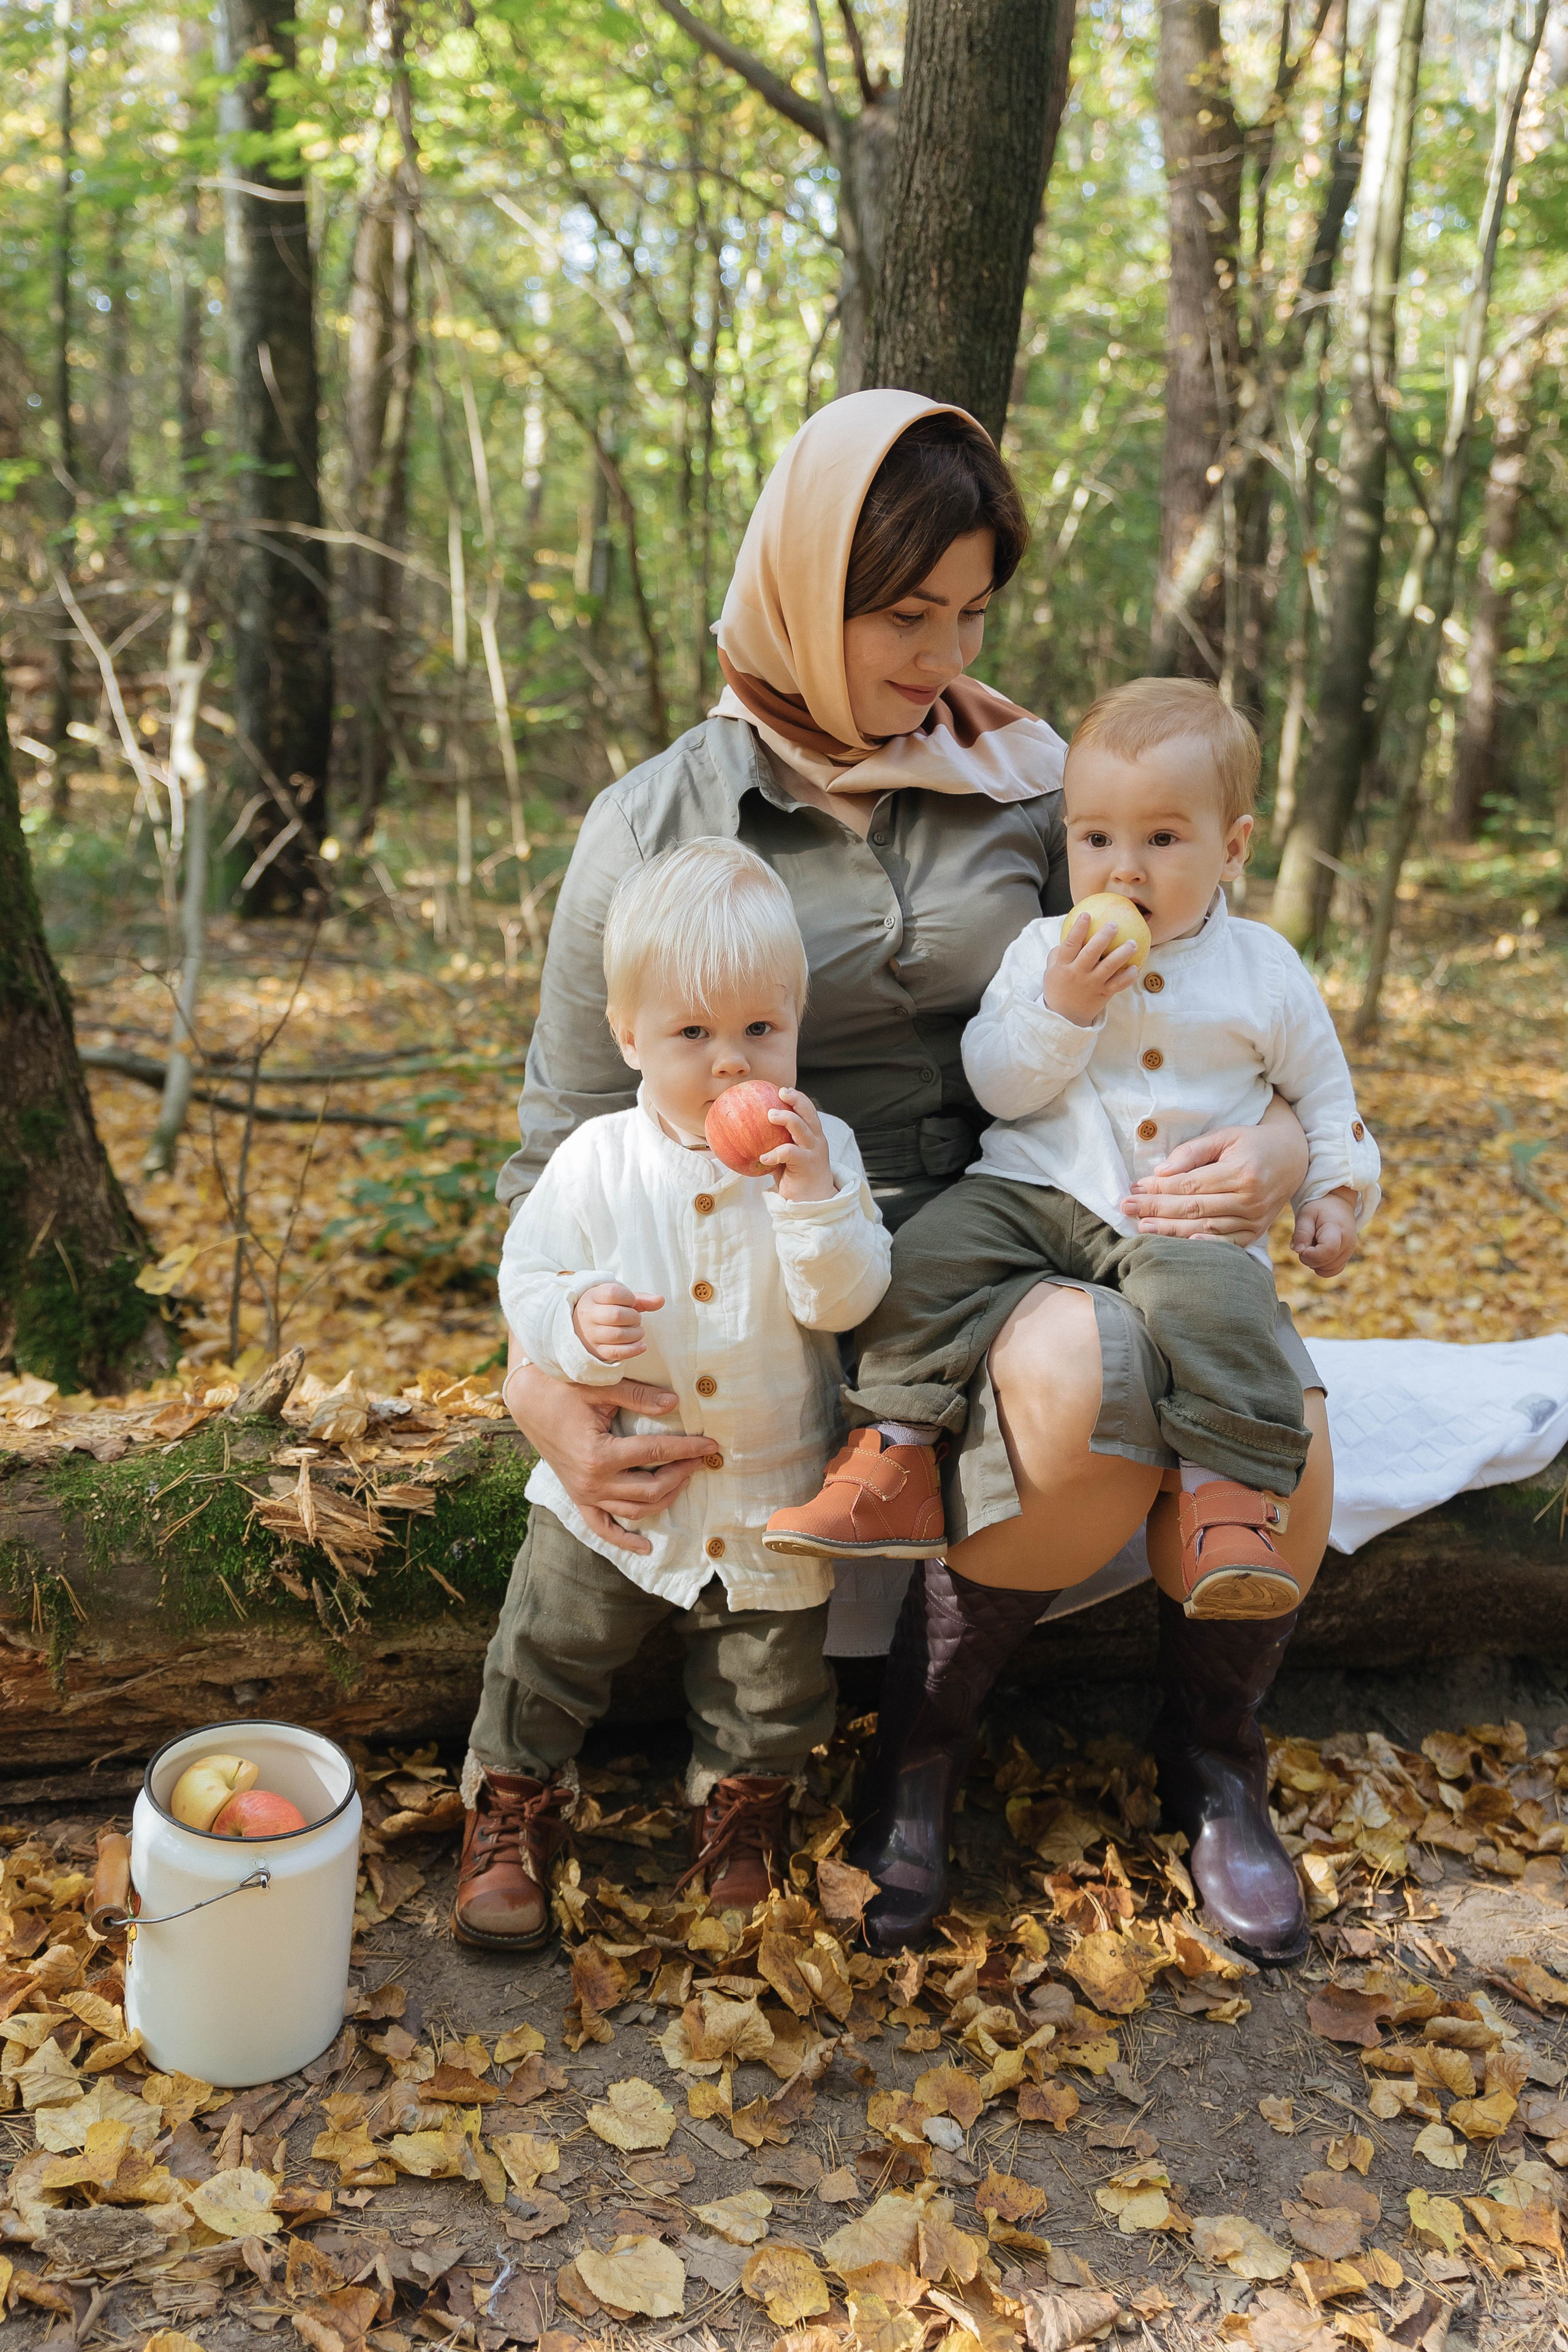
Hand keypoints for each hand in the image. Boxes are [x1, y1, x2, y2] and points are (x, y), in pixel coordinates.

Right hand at [502, 1359, 714, 1554]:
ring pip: (634, 1511)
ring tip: (685, 1480)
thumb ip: (638, 1396)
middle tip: (700, 1459)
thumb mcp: (600, 1387)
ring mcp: (583, 1494)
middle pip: (650, 1489)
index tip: (711, 1446)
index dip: (687, 1449)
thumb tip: (675, 1403)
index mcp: (599, 1454)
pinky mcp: (578, 1497)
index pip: (655, 1453)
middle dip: (681, 1474)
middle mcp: (592, 1482)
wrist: (527, 1401)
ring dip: (665, 1499)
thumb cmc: (562, 1389)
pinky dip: (623, 1541)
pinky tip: (646, 1547)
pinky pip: (602, 1527)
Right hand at [572, 1281, 663, 1363]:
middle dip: (633, 1317)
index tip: (631, 1302)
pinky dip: (633, 1350)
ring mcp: (591, 1334)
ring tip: (639, 1331)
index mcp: (593, 1297)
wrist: (584, 1327)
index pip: (612, 1293)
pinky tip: (641, 1346)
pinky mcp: (597, 1350)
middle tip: (636, 1318)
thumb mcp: (620, 1300)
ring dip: (636, 1334)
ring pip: (617, 1335)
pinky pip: (616, 1353)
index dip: (628, 1297)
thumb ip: (641, 1299)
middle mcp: (589, 1315)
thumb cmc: (607, 1309)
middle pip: (616, 1315)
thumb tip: (661, 1300)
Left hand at [759, 1086, 835, 1201]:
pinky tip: (763, 1157)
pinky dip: (775, 1153)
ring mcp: (813, 1151)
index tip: (783, 1090)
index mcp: (813, 1135)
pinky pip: (790, 1153)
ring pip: (801, 1128)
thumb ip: (775, 1144)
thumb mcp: (786, 1157)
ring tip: (769, 1115)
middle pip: (808, 1113)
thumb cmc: (796, 1176)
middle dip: (796, 1099)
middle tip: (780, 1093)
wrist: (814, 1200)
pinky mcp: (807, 1164)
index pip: (808, 1110)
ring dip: (786, 1119)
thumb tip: (747, 1134)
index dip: (798, 1098)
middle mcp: (816, 1140)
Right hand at [1042, 911, 1142, 1027]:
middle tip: (1114, 924)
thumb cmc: (1058, 988)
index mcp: (1063, 966)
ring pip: (1108, 967)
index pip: (1070, 944)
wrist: (1063, 1017)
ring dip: (1122, 954)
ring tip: (1133, 943)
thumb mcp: (1051, 970)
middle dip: (1103, 937)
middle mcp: (1078, 974)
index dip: (1078, 929)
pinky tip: (1135, 967)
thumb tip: (1070, 934)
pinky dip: (1127, 977)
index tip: (1087, 915)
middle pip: (1091, 952)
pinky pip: (1118, 985)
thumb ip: (1059, 953)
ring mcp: (1091, 984)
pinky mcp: (1103, 994)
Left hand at [1121, 1098, 1309, 1243]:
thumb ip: (1192, 1152)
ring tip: (1142, 1227)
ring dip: (1170, 1230)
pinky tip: (1178, 1246)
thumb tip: (1161, 1172)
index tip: (1134, 1188)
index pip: (1190, 1185)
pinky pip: (1225, 1244)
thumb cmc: (1251, 1143)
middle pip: (1193, 1208)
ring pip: (1205, 1229)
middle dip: (1156, 1209)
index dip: (1159, 1189)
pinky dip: (1201, 1245)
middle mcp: (1250, 1199)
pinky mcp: (1256, 1232)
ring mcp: (1255, 1219)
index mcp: (1242, 1172)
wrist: (1294, 1158)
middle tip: (1127, 1209)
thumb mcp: (1224, 1136)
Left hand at [1293, 1189, 1356, 1276]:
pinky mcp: (1346, 1257)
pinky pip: (1332, 1271)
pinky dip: (1321, 1266)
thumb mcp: (1306, 1214)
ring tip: (1313, 1244)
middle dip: (1308, 1257)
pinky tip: (1317, 1253)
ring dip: (1314, 1261)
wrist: (1338, 1205)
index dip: (1311, 1254)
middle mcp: (1347, 1243)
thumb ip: (1302, 1232)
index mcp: (1337, 1229)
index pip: (1328, 1251)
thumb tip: (1298, 1251)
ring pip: (1327, 1269)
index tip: (1302, 1247)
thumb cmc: (1320, 1208)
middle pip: (1325, 1263)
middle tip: (1305, 1241)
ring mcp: (1349, 1252)